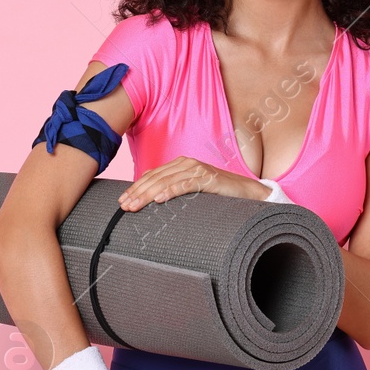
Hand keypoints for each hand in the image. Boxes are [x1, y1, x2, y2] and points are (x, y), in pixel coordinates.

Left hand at [117, 156, 267, 210]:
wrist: (247, 192)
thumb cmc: (218, 192)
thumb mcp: (192, 187)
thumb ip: (174, 185)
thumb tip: (150, 189)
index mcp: (180, 164)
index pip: (152, 175)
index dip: (135, 187)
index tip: (122, 201)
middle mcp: (187, 164)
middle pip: (155, 178)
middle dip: (137, 192)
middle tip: (124, 206)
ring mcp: (197, 170)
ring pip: (166, 181)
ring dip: (148, 194)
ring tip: (135, 205)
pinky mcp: (208, 179)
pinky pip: (185, 185)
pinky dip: (171, 191)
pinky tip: (159, 199)